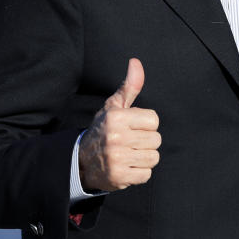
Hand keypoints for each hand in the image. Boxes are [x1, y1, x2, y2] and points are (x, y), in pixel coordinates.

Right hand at [78, 58, 160, 191]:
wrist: (82, 161)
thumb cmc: (104, 129)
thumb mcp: (114, 106)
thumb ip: (129, 86)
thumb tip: (135, 62)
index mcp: (116, 117)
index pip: (154, 120)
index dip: (146, 124)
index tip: (133, 127)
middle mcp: (115, 137)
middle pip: (156, 140)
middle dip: (146, 141)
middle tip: (131, 142)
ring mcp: (117, 158)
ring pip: (153, 157)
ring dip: (144, 158)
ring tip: (129, 154)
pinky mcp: (119, 177)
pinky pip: (146, 174)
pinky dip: (139, 172)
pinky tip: (127, 167)